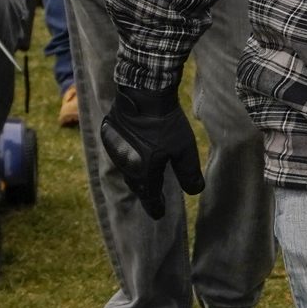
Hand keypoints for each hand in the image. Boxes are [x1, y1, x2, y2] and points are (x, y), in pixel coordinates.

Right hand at [98, 86, 202, 218]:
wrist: (142, 93)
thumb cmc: (165, 123)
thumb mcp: (184, 149)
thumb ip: (189, 173)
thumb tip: (196, 191)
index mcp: (142, 172)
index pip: (149, 196)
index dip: (156, 205)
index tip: (159, 214)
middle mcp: (125, 165)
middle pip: (136, 184)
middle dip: (146, 192)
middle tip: (153, 198)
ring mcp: (114, 149)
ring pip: (126, 168)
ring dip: (136, 174)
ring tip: (145, 177)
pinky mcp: (110, 133)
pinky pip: (119, 152)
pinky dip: (128, 156)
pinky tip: (134, 153)